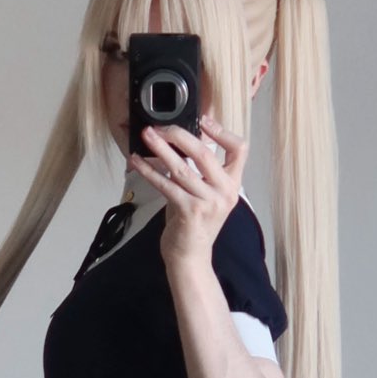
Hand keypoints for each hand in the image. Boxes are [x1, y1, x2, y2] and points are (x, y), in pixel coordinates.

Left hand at [129, 109, 244, 269]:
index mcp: (232, 185)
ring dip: (161, 149)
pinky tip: (137, 161)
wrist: (191, 257)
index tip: (204, 120)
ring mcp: (208, 203)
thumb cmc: (194, 224)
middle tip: (161, 127)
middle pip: (204, 153)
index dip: (222, 131)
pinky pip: (166, 184)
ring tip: (147, 135)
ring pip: (181, 167)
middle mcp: (224, 193)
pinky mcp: (189, 211)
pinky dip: (149, 171)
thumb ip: (198, 169)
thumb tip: (179, 140)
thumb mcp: (204, 193)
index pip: (239, 149)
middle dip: (179, 136)